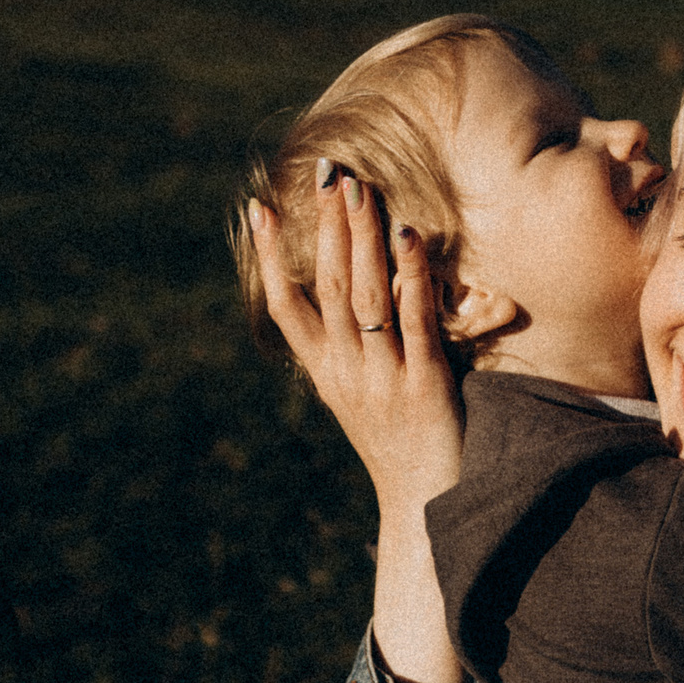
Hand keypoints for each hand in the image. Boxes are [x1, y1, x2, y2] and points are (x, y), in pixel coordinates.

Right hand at [248, 176, 468, 682]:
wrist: (427, 510)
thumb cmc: (405, 450)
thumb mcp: (366, 400)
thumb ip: (355, 355)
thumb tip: (356, 305)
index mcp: (326, 375)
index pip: (286, 306)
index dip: (267, 256)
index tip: (256, 208)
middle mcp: (346, 372)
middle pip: (326, 286)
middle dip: (327, 226)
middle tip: (329, 172)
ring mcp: (382, 378)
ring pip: (364, 295)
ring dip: (362, 238)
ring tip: (361, 190)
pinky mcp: (424, 385)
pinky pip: (415, 320)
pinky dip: (412, 276)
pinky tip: (411, 237)